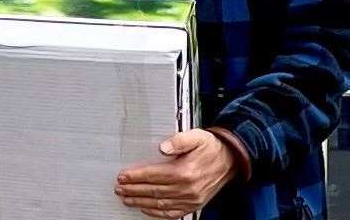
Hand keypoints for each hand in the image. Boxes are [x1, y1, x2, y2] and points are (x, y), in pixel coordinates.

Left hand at [115, 129, 237, 217]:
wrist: (230, 160)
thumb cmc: (210, 147)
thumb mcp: (195, 136)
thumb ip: (178, 141)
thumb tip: (162, 147)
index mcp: (185, 171)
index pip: (153, 176)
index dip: (136, 176)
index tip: (122, 176)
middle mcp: (187, 188)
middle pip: (154, 191)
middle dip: (134, 190)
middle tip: (119, 189)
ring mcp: (191, 199)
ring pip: (160, 203)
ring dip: (141, 202)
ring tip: (127, 199)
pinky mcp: (194, 205)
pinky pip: (173, 213)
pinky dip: (158, 213)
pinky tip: (146, 209)